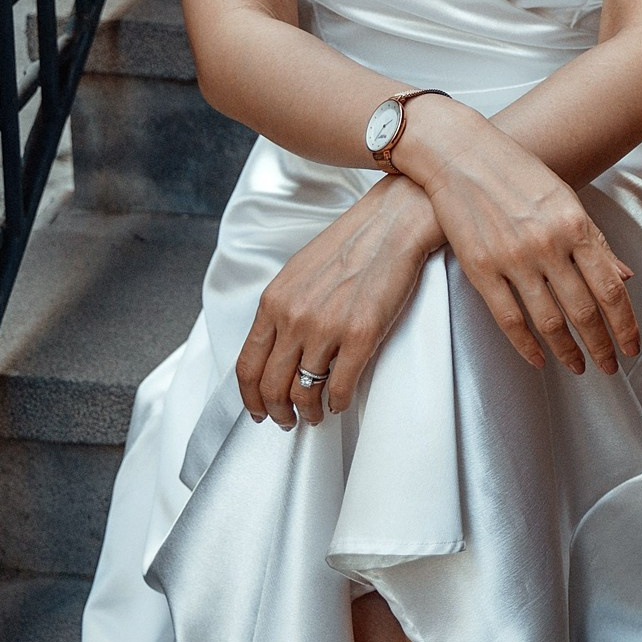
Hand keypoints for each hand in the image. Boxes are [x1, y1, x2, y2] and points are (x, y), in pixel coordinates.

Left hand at [237, 173, 442, 427]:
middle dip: (277, 412)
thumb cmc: (352, 242)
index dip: (250, 397)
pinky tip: (340, 402)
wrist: (394, 221)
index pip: (247, 366)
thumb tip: (278, 346)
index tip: (258, 410)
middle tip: (287, 420)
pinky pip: (340, 387)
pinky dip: (337, 403)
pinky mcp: (362, 334)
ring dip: (308, 412)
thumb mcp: (300, 271)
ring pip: (304, 392)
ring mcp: (327, 327)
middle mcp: (294, 317)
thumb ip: (284, 308)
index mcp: (274, 301)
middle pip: (271, 386)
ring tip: (315, 415)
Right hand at [392, 98, 641, 374]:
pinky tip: (539, 360)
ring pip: (549, 321)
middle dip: (602, 345)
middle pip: (584, 311)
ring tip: (579, 366)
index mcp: (575, 224)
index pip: (610, 288)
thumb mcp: (567, 200)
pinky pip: (509, 319)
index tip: (632, 345)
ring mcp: (513, 258)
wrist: (463, 156)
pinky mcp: (481, 268)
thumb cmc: (518, 174)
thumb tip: (624, 278)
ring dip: (568, 351)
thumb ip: (594, 243)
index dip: (625, 324)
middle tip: (611, 366)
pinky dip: (527, 346)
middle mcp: (548, 244)